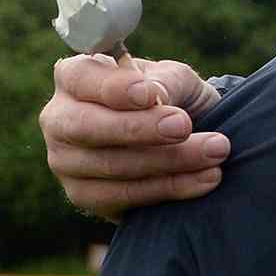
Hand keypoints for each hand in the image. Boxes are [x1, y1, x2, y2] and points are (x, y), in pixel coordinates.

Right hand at [41, 54, 228, 217]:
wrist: (186, 139)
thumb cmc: (174, 98)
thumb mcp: (178, 79)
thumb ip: (166, 81)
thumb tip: (155, 95)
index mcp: (75, 78)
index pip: (80, 79)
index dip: (113, 88)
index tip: (150, 95)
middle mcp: (60, 119)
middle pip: (85, 126)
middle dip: (138, 129)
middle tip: (184, 126)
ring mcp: (66, 161)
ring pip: (110, 165)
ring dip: (169, 160)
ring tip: (216, 151)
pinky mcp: (85, 196)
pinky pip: (123, 196)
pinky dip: (169, 188)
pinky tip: (205, 179)